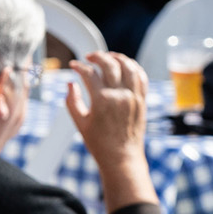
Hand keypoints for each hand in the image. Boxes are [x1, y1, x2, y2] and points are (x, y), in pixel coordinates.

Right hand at [64, 51, 159, 210]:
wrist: (121, 157)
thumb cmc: (99, 143)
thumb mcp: (79, 122)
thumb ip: (71, 101)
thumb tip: (70, 83)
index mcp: (102, 101)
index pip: (89, 73)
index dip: (79, 66)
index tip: (73, 65)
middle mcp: (120, 96)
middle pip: (110, 65)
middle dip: (97, 56)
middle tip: (89, 57)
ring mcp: (133, 97)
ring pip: (129, 67)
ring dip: (118, 58)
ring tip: (109, 57)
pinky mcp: (142, 101)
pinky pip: (142, 77)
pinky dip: (134, 67)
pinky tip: (126, 66)